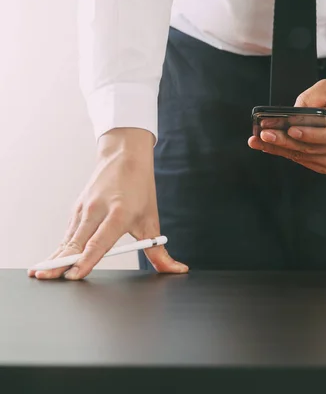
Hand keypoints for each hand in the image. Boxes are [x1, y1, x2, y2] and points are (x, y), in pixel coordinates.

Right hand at [28, 128, 187, 279]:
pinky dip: (60, 247)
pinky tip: (51, 261)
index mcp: (118, 213)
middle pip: (76, 242)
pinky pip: (68, 233)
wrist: (124, 156)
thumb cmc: (140, 189)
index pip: (99, 242)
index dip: (86, 260)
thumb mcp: (152, 221)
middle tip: (44, 276)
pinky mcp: (76, 209)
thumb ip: (160, 252)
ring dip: (54, 256)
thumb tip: (177, 270)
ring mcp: (83, 208)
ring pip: (68, 238)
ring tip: (40, 272)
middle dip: (59, 262)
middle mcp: (97, 210)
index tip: (74, 275)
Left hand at [248, 77, 325, 174]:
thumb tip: (292, 113)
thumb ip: (310, 97)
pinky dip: (288, 154)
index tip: (290, 130)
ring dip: (280, 150)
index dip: (308, 134)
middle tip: (264, 135)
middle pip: (311, 149)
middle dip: (284, 142)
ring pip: (305, 157)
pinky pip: (306, 161)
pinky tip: (273, 148)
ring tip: (260, 142)